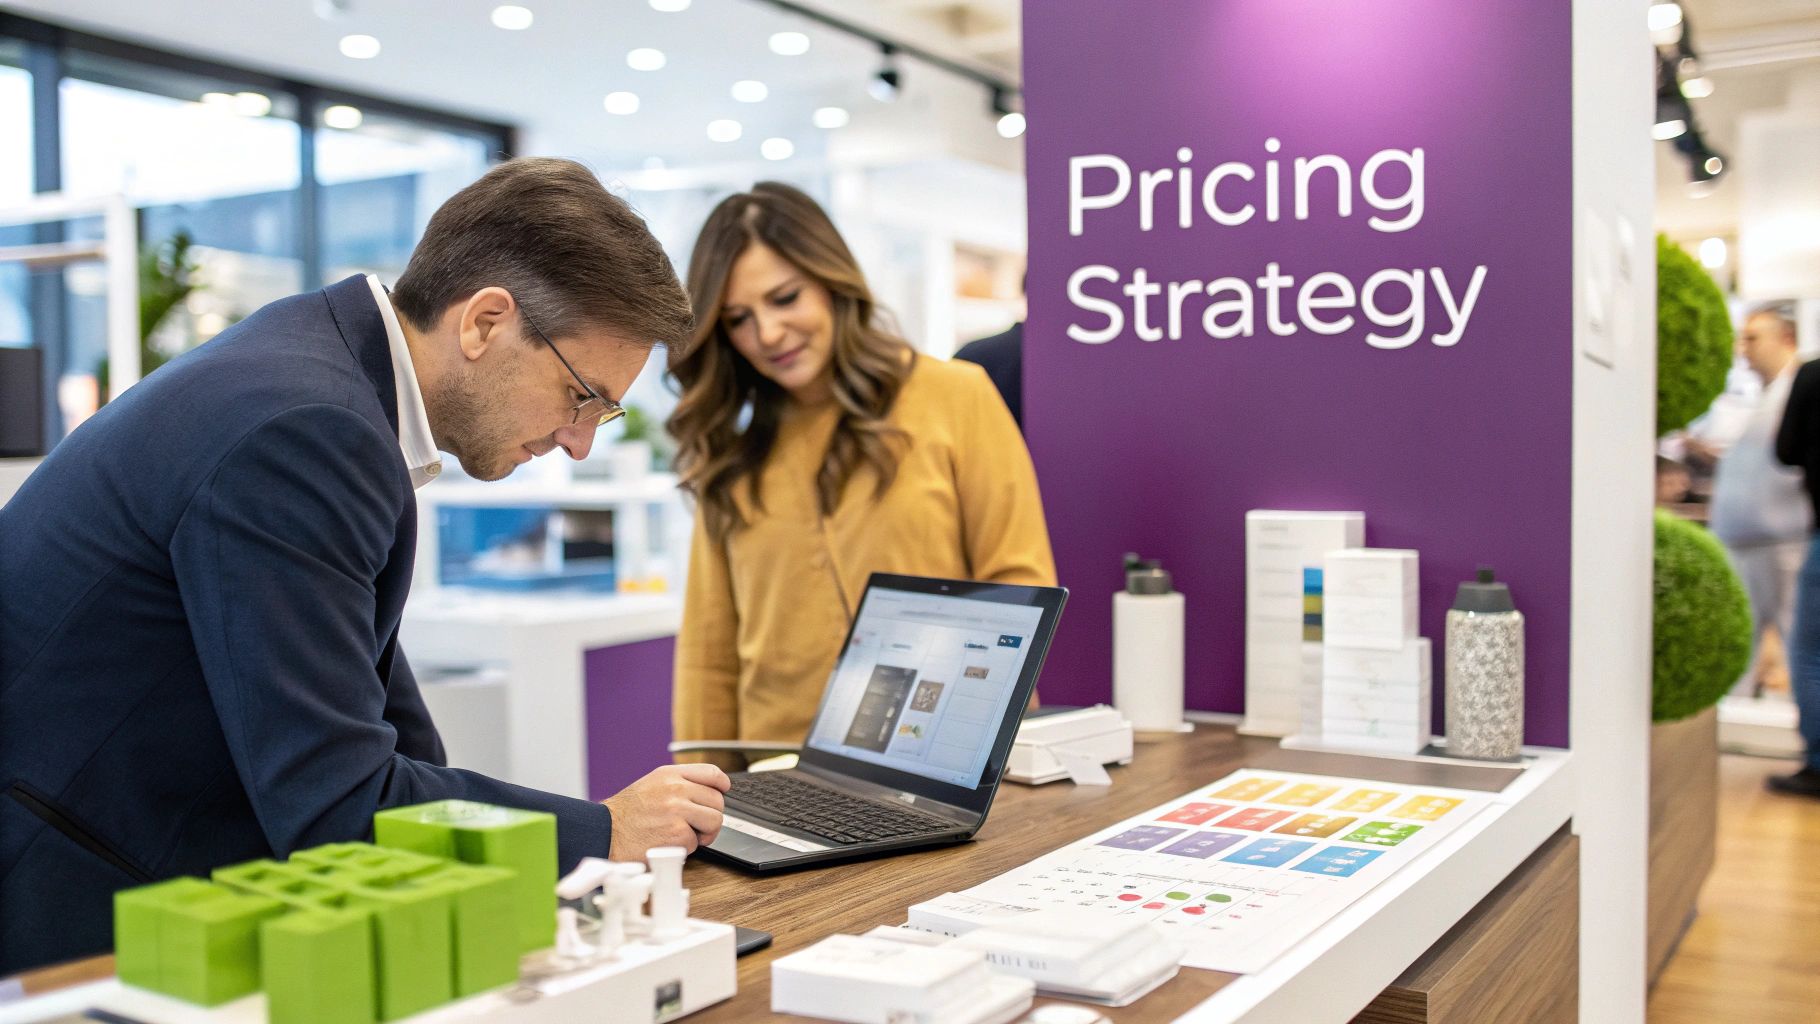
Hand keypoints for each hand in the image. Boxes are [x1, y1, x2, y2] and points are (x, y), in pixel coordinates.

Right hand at [604, 763, 730, 859]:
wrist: (604, 833)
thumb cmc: (625, 815)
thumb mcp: (651, 786)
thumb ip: (678, 784)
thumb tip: (705, 791)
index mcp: (670, 775)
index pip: (711, 773)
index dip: (722, 785)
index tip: (723, 791)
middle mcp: (676, 789)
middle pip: (717, 801)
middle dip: (710, 816)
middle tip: (696, 825)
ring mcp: (678, 811)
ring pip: (715, 821)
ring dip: (704, 833)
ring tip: (685, 835)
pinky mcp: (678, 834)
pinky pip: (697, 842)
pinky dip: (686, 848)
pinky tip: (667, 843)